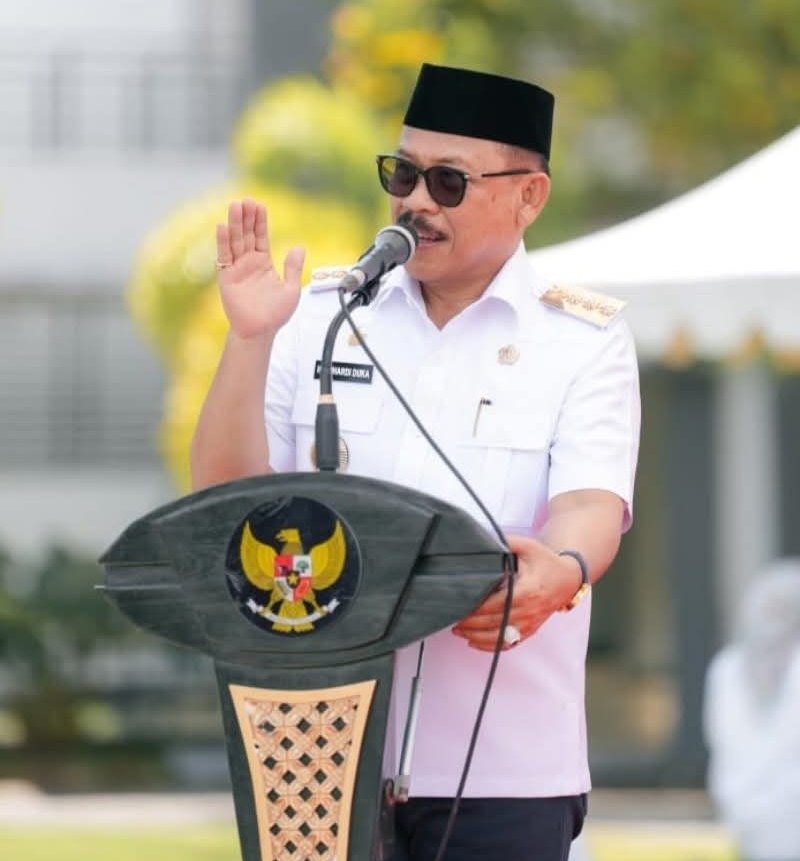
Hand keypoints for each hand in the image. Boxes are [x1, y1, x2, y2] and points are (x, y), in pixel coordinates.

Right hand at [216, 199, 305, 338]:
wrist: (260, 331)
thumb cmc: (275, 314)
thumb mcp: (291, 289)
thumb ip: (293, 268)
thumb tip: (299, 247)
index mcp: (263, 263)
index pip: (261, 237)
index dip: (260, 221)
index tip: (259, 205)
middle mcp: (248, 263)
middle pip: (246, 235)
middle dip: (246, 217)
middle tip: (246, 200)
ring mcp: (237, 269)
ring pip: (235, 242)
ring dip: (234, 224)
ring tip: (235, 206)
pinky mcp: (226, 277)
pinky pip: (224, 257)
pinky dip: (223, 242)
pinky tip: (222, 227)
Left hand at [451, 534, 578, 650]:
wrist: (568, 579)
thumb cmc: (545, 561)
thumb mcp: (527, 546)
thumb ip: (506, 543)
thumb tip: (482, 539)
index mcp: (528, 591)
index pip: (497, 604)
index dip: (476, 608)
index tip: (459, 605)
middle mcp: (530, 611)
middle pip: (495, 622)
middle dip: (471, 623)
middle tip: (451, 618)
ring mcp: (531, 624)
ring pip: (500, 638)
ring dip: (476, 637)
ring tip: (458, 631)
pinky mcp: (530, 631)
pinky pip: (509, 644)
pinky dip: (490, 646)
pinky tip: (473, 642)